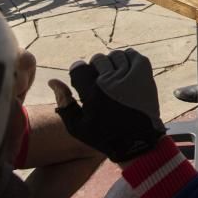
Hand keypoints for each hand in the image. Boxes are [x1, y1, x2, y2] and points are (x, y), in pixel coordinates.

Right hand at [48, 49, 164, 161]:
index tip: (82, 78)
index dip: (78, 71)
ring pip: (115, 56)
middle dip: (95, 67)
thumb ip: (64, 102)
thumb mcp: (77, 127)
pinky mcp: (144, 75)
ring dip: (111, 63)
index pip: (79, 68)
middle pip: (97, 59)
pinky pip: (133, 55)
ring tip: (112, 74)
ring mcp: (129, 77)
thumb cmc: (103, 136)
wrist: (136, 143)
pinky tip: (125, 69)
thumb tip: (52, 81)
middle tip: (99, 79)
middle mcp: (110, 83)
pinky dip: (128, 58)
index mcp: (92, 94)